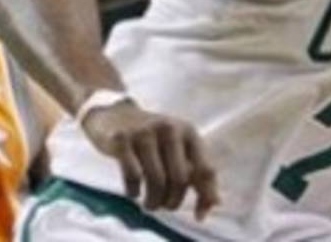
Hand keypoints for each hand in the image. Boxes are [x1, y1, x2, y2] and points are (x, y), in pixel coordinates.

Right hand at [81, 100, 219, 217]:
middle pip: (180, 179)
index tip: (198, 216)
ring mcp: (145, 133)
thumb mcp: (179, 147)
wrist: (115, 115)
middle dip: (173, 201)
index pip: (205, 169)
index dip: (205, 196)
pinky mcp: (122, 140)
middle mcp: (170, 129)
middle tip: (165, 206)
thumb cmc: (153, 137)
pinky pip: (133, 177)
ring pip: (157, 181)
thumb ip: (197, 172)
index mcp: (189, 131)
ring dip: (154, 201)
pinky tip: (134, 192)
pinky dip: (134, 192)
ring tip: (151, 205)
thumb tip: (215, 203)